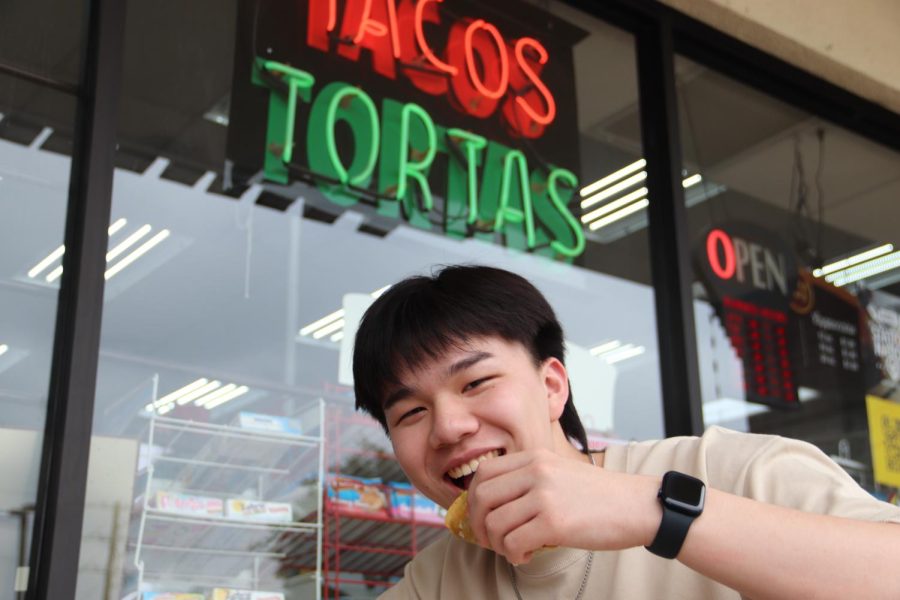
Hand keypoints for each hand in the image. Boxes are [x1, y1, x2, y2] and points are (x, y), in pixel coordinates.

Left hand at [466, 448, 659, 563]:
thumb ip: (527, 480)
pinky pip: (513, 543)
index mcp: (535, 457)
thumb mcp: (559, 472)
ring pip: (495, 523)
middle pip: (482, 497)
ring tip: (514, 550)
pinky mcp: (554, 522)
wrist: (638, 506)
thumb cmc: (599, 496)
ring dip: (498, 544)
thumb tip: (491, 505)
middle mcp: (536, 471)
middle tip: (490, 540)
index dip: (473, 499)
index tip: (481, 518)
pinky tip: (527, 556)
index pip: (484, 473)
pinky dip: (513, 555)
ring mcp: (544, 496)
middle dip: (478, 524)